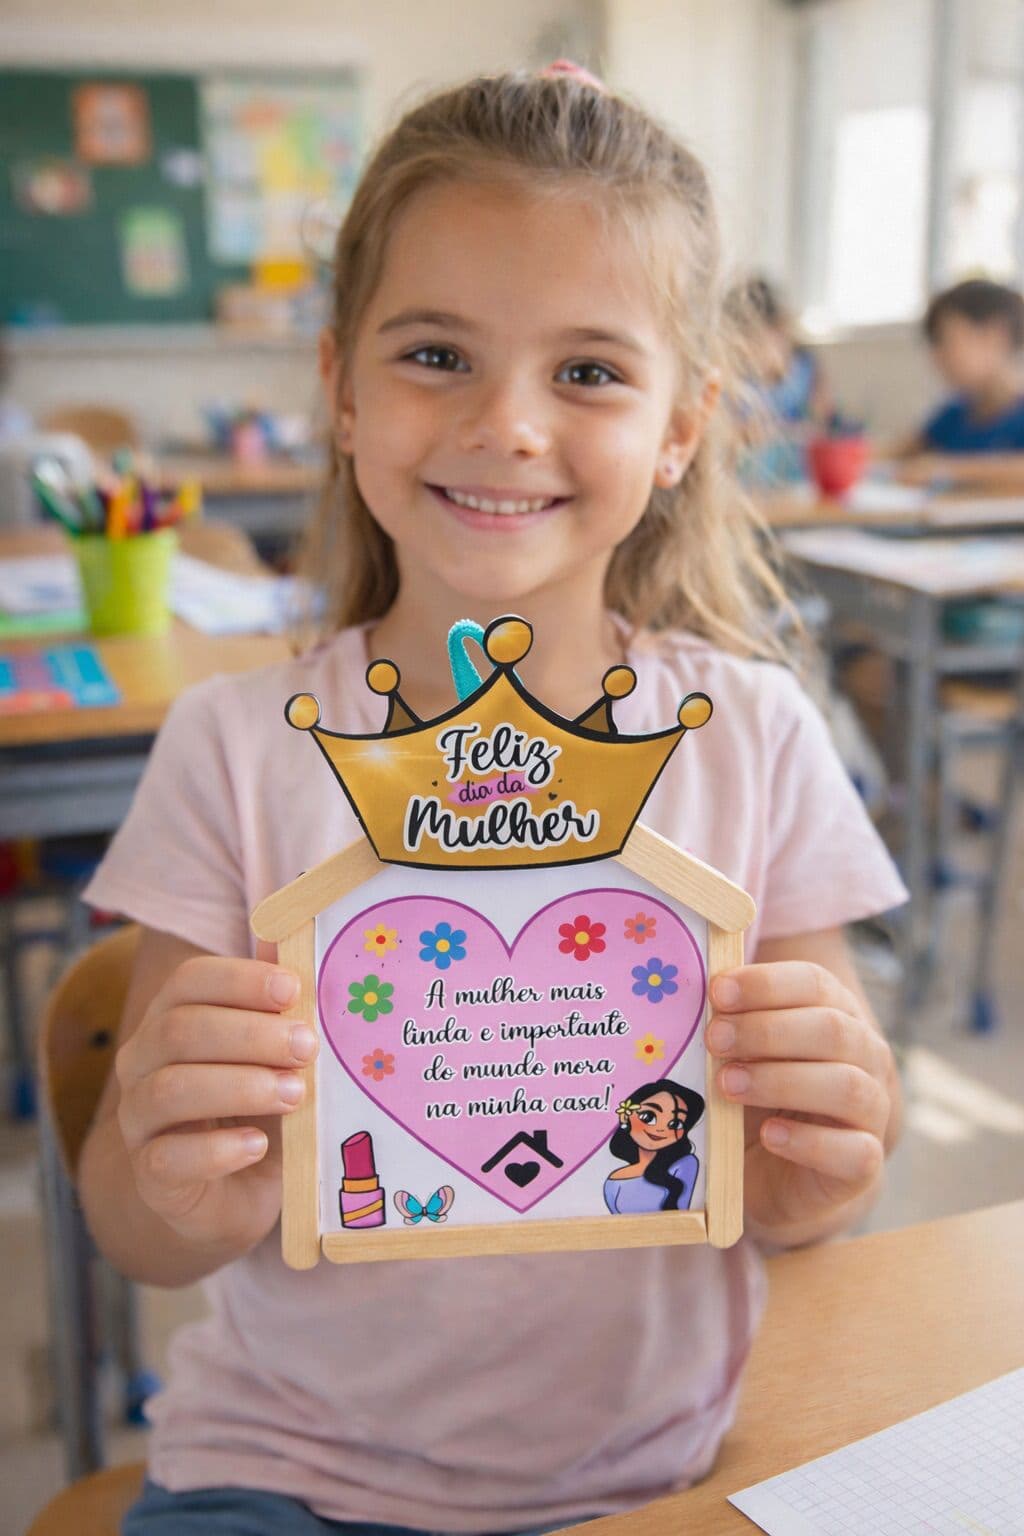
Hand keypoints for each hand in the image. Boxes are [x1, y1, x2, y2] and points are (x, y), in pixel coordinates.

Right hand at [114, 956, 317, 1254]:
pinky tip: (258, 1145)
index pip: (189, 981)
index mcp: (171, 1018)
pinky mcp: (151, 1178)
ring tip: (294, 1094)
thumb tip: (295, 935)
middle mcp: (143, 1062)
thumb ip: (280, 1002)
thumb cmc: (262, 1108)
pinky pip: (168, 1158)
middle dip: (249, 1034)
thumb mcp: (277, 1054)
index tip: (292, 991)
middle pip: (180, 1031)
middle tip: (307, 1047)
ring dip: (240, 1087)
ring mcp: (139, 1121)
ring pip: (169, 1090)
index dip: (239, 979)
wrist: (240, 1193)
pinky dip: (218, 1149)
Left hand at [706, 961, 894, 1243]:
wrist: (785, 1172)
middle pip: (831, 1029)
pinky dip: (809, 1142)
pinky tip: (769, 1135)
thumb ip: (729, 1025)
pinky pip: (855, 1151)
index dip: (766, 984)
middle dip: (766, 1030)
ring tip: (728, 1084)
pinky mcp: (864, 1162)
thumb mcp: (742, 1054)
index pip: (814, 984)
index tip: (718, 992)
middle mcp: (865, 1056)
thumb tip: (690, 996)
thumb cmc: (759, 1097)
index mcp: (836, 1013)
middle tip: (714, 1039)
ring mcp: (872, 1110)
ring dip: (781, 1081)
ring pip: (846, 1086)